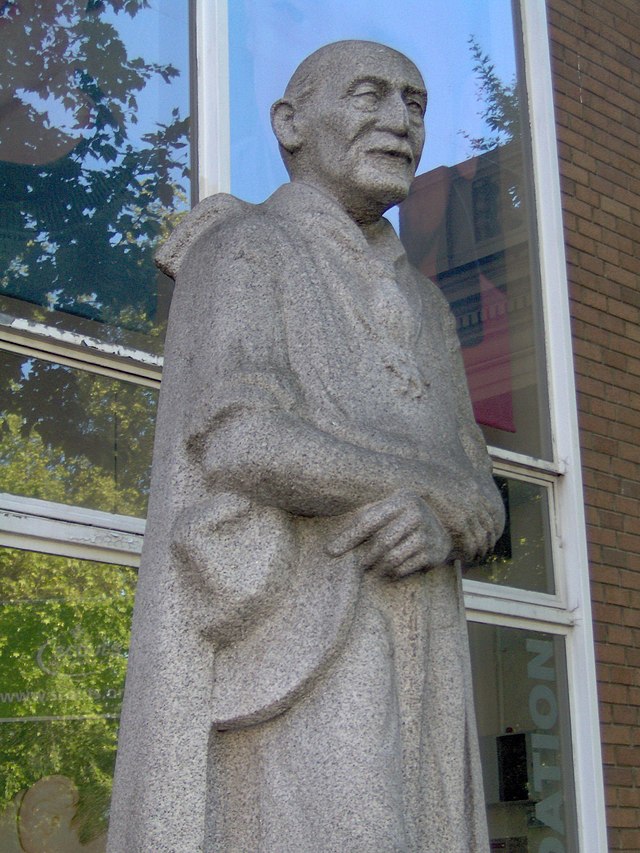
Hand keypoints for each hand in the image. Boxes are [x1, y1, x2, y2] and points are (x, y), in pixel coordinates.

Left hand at [326, 490, 451, 578]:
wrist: (443, 526)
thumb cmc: (402, 517)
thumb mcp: (385, 511)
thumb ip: (362, 522)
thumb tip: (330, 549)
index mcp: (401, 500)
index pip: (369, 520)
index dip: (349, 537)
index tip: (331, 551)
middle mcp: (416, 514)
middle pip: (382, 542)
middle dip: (367, 557)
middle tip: (361, 564)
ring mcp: (428, 534)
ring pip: (393, 558)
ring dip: (379, 567)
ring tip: (375, 567)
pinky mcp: (434, 552)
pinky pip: (405, 568)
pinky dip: (393, 572)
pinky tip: (391, 570)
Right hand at [425, 476, 504, 562]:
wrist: (420, 482)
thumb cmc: (428, 482)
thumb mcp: (448, 482)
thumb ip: (457, 489)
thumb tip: (460, 492)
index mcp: (474, 492)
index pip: (492, 513)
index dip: (493, 526)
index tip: (491, 535)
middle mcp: (475, 503)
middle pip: (489, 527)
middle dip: (489, 541)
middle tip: (486, 550)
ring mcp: (468, 513)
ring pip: (481, 538)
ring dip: (481, 550)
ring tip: (477, 557)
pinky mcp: (459, 523)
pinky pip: (471, 542)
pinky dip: (471, 552)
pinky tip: (467, 557)